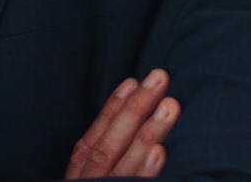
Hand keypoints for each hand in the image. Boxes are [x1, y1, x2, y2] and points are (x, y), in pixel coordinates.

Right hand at [64, 69, 180, 178]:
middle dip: (134, 109)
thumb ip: (108, 158)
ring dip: (147, 133)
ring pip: (122, 165)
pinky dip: (145, 170)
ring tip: (170, 106)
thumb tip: (131, 119)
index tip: (132, 82)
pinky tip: (160, 152)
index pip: (92, 139)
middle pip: (108, 145)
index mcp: (80, 175)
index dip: (111, 109)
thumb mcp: (94, 178)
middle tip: (160, 79)